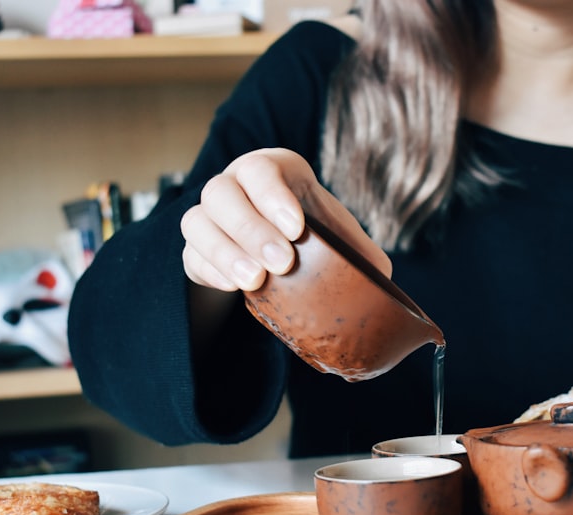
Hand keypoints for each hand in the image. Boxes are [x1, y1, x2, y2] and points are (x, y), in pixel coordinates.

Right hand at [181, 148, 390, 291]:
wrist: (281, 261)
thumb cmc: (316, 238)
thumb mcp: (342, 238)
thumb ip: (361, 251)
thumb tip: (382, 276)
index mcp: (274, 170)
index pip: (262, 168)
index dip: (274, 195)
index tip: (297, 229)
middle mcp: (234, 185)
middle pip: (221, 192)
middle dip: (251, 228)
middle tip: (282, 263)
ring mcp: (210, 216)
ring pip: (196, 221)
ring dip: (226, 252)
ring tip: (256, 281)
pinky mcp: (196, 250)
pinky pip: (190, 254)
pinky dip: (210, 270)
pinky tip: (232, 287)